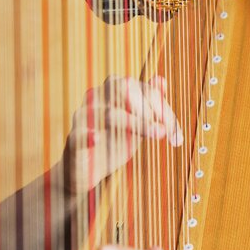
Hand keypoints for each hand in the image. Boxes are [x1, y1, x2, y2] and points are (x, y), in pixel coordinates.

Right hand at [64, 76, 182, 193]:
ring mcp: (84, 117)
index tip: (176, 133)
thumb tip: (161, 79)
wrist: (87, 169)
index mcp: (114, 89)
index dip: (163, 109)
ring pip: (110, 113)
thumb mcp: (137, 122)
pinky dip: (89, 135)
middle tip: (164, 131)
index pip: (143, 89)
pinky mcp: (74, 139)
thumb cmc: (114, 140)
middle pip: (126, 90)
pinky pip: (80, 133)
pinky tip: (98, 138)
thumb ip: (150, 103)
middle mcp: (97, 97)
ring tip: (156, 134)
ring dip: (136, 123)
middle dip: (150, 109)